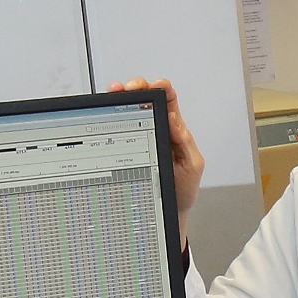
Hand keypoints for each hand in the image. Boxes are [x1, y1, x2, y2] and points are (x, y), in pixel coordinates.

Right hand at [108, 77, 203, 247]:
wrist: (166, 213)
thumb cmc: (181, 190)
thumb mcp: (191, 166)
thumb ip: (185, 143)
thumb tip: (175, 119)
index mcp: (174, 131)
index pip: (168, 103)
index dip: (163, 89)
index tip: (156, 85)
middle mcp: (155, 131)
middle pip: (145, 101)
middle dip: (138, 87)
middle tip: (131, 87)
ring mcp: (137, 138)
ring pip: (128, 111)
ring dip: (121, 97)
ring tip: (116, 91)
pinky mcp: (123, 149)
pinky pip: (115, 128)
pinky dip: (109, 115)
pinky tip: (105, 109)